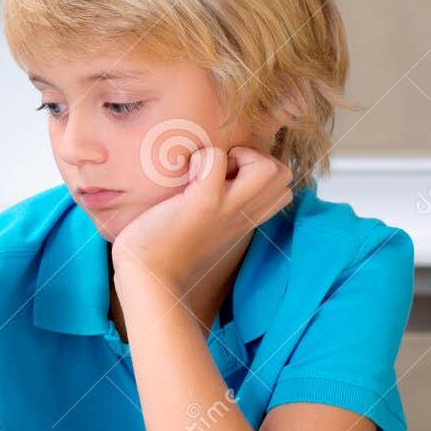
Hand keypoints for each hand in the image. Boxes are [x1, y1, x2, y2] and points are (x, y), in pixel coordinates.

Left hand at [112, 145, 293, 296]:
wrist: (147, 276)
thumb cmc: (166, 251)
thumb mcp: (206, 231)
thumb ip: (220, 212)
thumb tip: (215, 183)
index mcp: (244, 221)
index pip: (283, 191)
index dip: (259, 173)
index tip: (228, 181)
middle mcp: (242, 215)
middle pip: (283, 174)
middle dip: (256, 158)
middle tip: (222, 172)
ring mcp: (226, 209)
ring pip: (269, 168)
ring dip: (240, 155)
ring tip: (211, 171)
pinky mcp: (203, 202)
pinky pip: (216, 159)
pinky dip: (201, 157)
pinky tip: (187, 173)